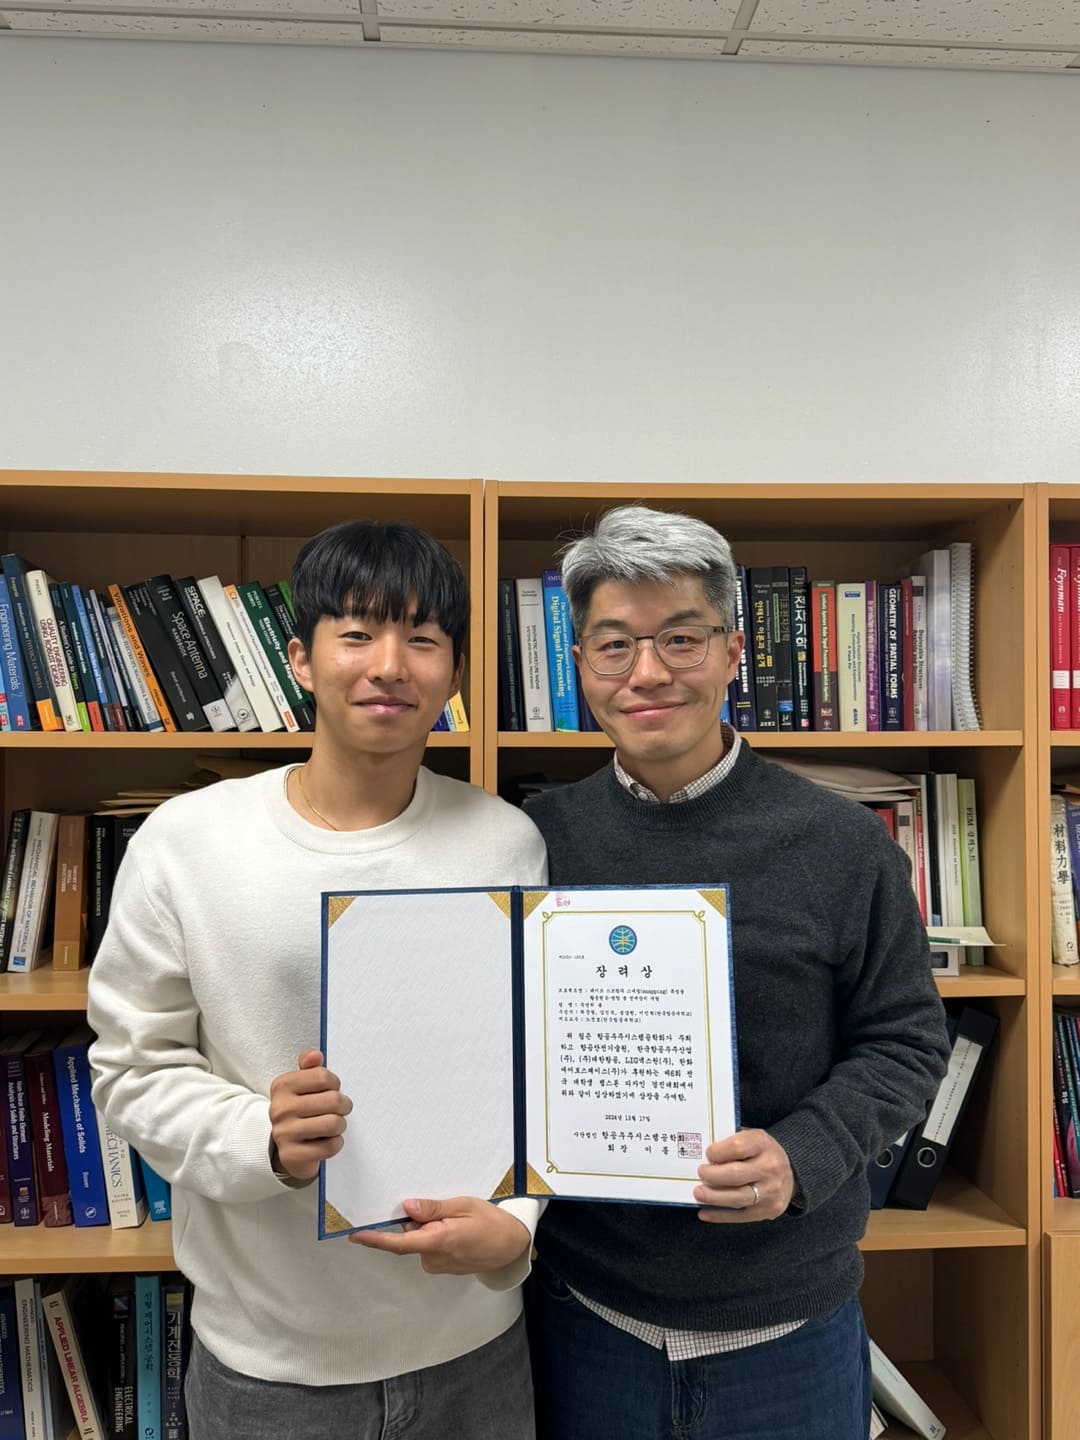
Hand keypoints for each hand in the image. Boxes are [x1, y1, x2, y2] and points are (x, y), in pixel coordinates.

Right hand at [268, 1049, 351, 1181]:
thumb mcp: (301, 1085)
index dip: (335, 1084)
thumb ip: (309, 1067)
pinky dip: (335, 1143)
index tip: (331, 1090)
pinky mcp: (292, 1155)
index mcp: (282, 1086)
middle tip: (340, 1109)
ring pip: (334, 1123)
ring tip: (334, 1125)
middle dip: (343, 1106)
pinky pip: (330, 1146)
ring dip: (340, 1125)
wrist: (286, 1146)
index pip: (324, 1076)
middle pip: (333, 1100)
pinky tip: (327, 1141)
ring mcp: (284, 1133)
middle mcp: (280, 1108)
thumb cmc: (300, 1110)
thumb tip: (315, 1055)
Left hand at [350, 1197, 531, 1273]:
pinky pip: (428, 1247)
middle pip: (410, 1236)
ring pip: (419, 1240)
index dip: (376, 1240)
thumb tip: (407, 1208)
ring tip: (455, 1218)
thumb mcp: (464, 1205)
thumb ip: (434, 1208)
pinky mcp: (442, 1266)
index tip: (356, 1235)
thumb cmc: (491, 1222)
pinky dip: (434, 1235)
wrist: (511, 1246)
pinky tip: (455, 1229)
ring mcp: (438, 1265)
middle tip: (442, 1207)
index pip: (400, 1243)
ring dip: (428, 1228)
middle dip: (417, 1220)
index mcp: (439, 1242)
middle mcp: (434, 1258)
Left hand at [693, 1128, 794, 1222]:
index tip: (708, 1154)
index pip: (738, 1148)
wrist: (790, 1171)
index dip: (718, 1152)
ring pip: (738, 1198)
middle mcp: (770, 1168)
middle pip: (736, 1175)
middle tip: (700, 1173)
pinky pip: (741, 1216)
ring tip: (698, 1193)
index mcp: (763, 1144)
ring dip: (714, 1197)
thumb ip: (730, 1142)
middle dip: (712, 1175)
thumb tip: (703, 1155)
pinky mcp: (768, 1210)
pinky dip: (720, 1215)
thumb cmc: (761, 1152)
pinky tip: (704, 1213)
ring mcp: (771, 1192)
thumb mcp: (751, 1137)